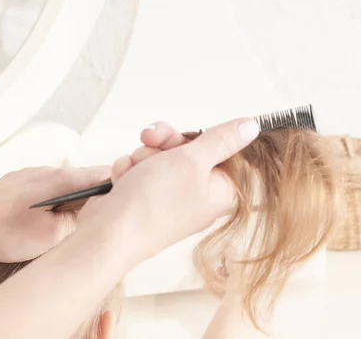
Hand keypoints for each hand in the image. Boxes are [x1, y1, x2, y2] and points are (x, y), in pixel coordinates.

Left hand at [0, 166, 109, 262]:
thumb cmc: (5, 231)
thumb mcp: (52, 236)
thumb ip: (80, 222)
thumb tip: (92, 215)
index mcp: (64, 179)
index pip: (104, 174)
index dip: (119, 185)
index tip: (126, 200)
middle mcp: (50, 170)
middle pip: (85, 179)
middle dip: (94, 198)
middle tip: (98, 220)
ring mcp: (33, 174)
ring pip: (64, 185)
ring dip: (72, 201)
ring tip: (69, 224)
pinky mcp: (19, 181)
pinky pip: (46, 188)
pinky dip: (53, 201)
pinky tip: (44, 220)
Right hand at [82, 118, 259, 260]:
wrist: (110, 232)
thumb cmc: (153, 206)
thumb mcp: (193, 161)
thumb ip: (222, 140)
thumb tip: (250, 127)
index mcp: (220, 189)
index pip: (220, 150)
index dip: (199, 138)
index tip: (187, 138)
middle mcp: (196, 194)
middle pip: (186, 149)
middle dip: (163, 144)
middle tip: (152, 144)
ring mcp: (169, 196)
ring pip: (158, 155)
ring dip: (143, 156)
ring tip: (135, 170)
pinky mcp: (144, 197)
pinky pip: (139, 168)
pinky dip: (129, 170)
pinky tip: (125, 181)